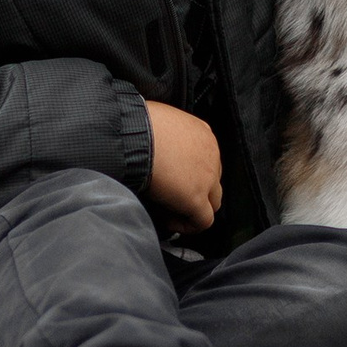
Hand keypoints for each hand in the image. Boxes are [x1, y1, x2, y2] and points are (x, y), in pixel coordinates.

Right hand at [142, 100, 221, 234]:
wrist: (133, 136)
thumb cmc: (136, 125)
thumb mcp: (159, 121)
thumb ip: (166, 135)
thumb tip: (154, 147)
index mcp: (202, 133)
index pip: (206, 159)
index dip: (189, 173)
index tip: (169, 179)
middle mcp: (211, 154)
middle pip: (213, 180)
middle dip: (194, 190)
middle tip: (170, 195)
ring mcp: (207, 177)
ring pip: (212, 202)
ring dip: (192, 208)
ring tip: (167, 210)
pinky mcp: (196, 198)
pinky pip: (203, 221)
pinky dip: (187, 225)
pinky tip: (167, 220)